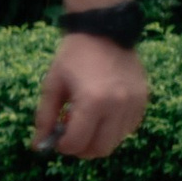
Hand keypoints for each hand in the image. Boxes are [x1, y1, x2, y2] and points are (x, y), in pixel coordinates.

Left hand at [32, 34, 147, 158]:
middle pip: (100, 150)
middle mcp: (118, 106)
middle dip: (82, 149)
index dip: (63, 146)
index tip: (57, 138)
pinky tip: (102, 114)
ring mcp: (134, 104)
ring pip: (115, 142)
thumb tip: (38, 147)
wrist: (104, 31)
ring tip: (87, 120)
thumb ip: (44, 118)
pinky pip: (128, 129)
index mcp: (93, 101)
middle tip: (72, 136)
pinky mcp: (143, 101)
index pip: (77, 143)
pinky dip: (113, 130)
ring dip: (98, 139)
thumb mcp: (52, 85)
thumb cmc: (73, 57)